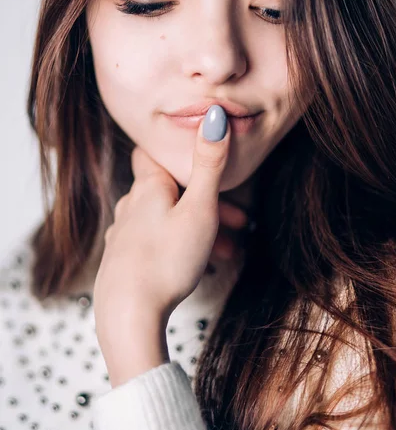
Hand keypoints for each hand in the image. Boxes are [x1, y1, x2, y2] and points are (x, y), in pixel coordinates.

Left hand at [93, 108, 247, 381]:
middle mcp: (131, 205)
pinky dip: (179, 246)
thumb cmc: (167, 259)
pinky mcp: (122, 260)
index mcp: (148, 187)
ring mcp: (124, 233)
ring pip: (166, 219)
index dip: (182, 157)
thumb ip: (208, 163)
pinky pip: (156, 243)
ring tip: (227, 251)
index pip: (156, 154)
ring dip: (198, 228)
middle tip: (239, 224)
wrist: (129, 314)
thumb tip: (213, 115)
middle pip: (171, 192)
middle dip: (206, 203)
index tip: (208, 167)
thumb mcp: (199, 208)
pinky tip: (196, 265)